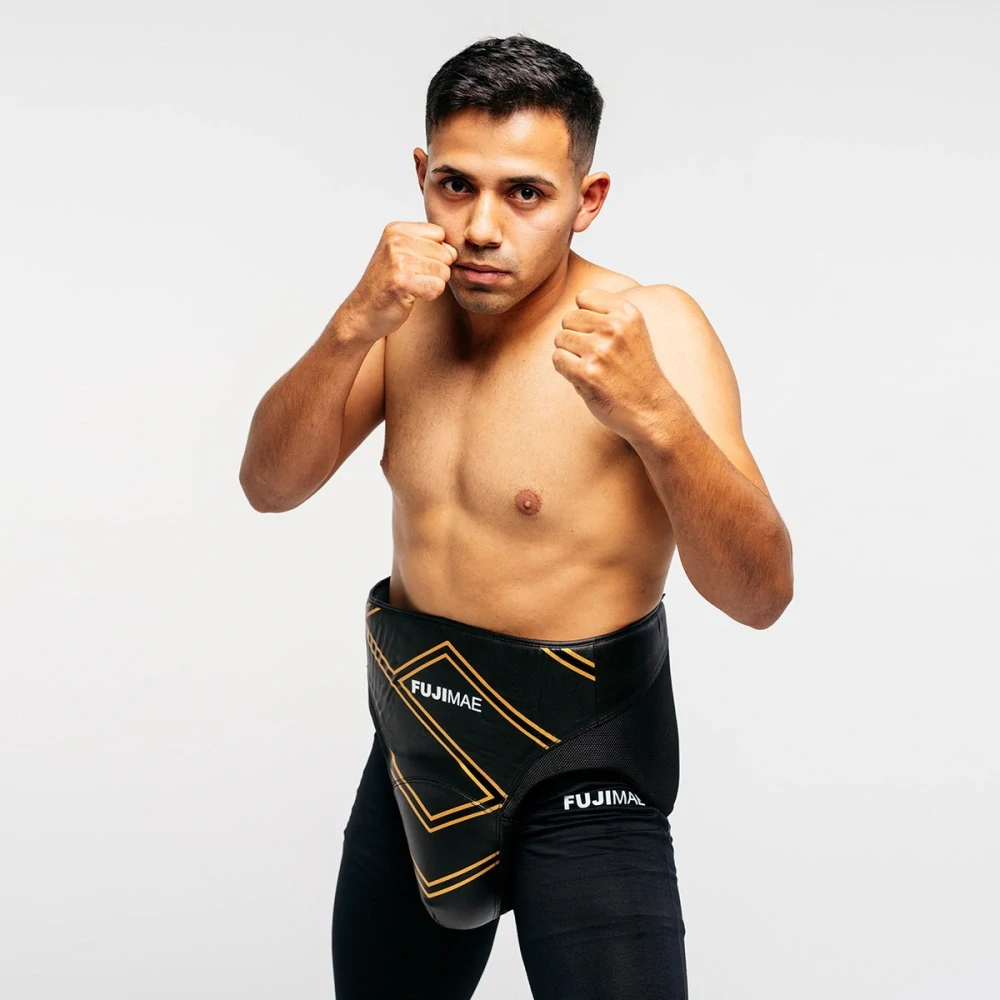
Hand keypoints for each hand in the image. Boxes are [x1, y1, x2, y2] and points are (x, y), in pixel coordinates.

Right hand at [334, 222, 457, 342]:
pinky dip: (428, 295)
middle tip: (413, 279)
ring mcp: (398, 260)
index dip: (436, 253)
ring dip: (432, 284)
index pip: (440, 234)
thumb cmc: (387, 285)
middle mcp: (396, 240)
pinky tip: (410, 296)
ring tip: (411, 287)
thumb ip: (429, 246)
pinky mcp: (402, 281)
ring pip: (444, 271)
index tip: (416, 265)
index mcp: (396, 229)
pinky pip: (437, 287)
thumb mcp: (402, 255)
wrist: (363, 312)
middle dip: (436, 271)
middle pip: (445, 253)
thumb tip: (454, 251)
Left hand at [552, 288, 668, 440]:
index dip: (584, 317)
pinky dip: (565, 369)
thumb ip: (606, 317)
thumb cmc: (636, 373)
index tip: (598, 335)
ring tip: (590, 366)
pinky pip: (557, 359)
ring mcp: (600, 350)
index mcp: (628, 314)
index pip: (584, 297)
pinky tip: (583, 378)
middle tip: (593, 356)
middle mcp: (615, 328)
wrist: (652, 409)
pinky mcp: (587, 373)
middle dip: (574, 336)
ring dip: (568, 353)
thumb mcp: (632, 333)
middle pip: (568, 318)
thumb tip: (569, 311)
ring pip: (560, 338)